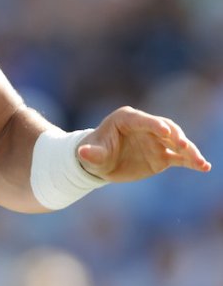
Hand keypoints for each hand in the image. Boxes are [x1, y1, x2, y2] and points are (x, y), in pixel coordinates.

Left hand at [77, 106, 211, 182]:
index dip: (154, 124)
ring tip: (199, 161)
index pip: (143, 120)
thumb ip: (91, 153)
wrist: (101, 164)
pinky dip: (192, 161)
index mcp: (126, 119)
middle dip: (175, 136)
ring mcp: (156, 141)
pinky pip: (180, 157)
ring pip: (177, 142)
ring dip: (189, 150)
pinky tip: (204, 167)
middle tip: (184, 145)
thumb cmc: (93, 153)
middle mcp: (145, 127)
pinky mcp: (163, 156)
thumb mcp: (91, 154)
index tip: (164, 130)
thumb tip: (82, 153)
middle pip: (166, 128)